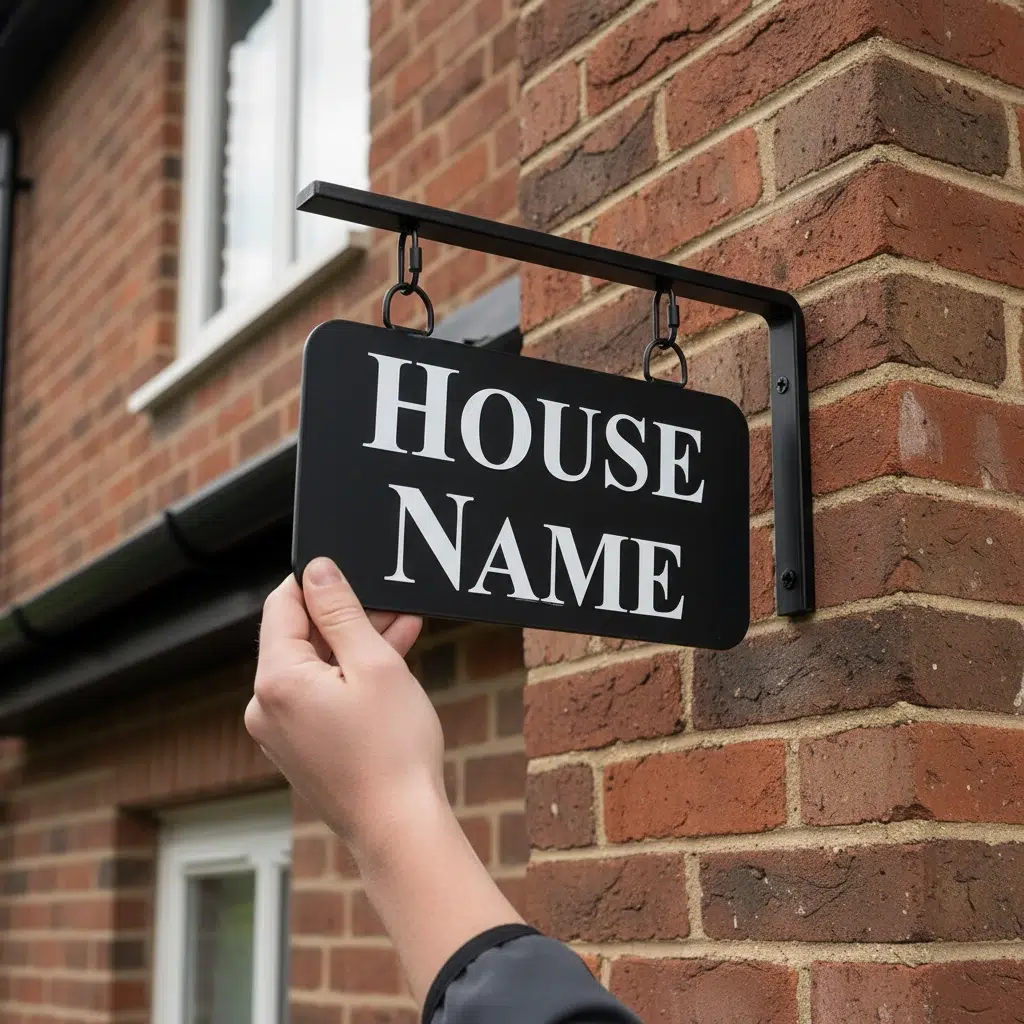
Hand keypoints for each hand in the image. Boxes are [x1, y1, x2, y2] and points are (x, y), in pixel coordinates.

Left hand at [245, 557, 445, 856]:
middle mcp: (265, 707)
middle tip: (391, 603)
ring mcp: (279, 732)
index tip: (352, 570)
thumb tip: (317, 571)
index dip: (317, 581)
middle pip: (300, 637)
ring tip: (402, 628)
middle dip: (345, 616)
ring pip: (314, 667)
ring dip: (353, 646)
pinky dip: (348, 678)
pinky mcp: (299, 749)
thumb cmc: (392, 749)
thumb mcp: (373, 663)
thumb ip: (341, 612)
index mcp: (276, 680)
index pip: (283, 605)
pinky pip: (318, 697)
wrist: (398, 827)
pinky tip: (389, 664)